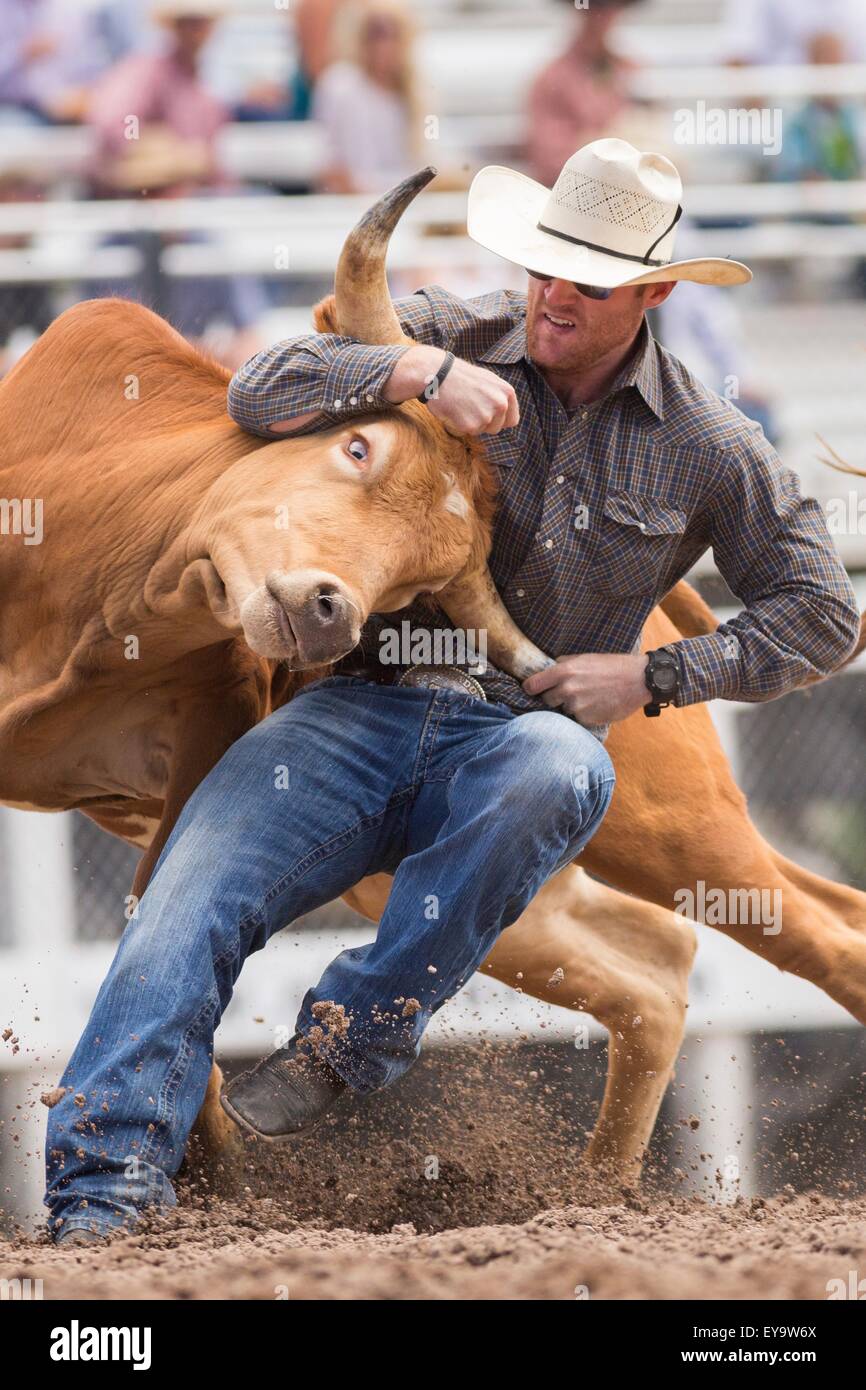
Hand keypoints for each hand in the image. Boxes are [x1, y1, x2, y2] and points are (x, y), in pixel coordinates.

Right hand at [385, 346, 518, 434]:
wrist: (439, 373)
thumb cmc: (461, 376)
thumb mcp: (488, 381)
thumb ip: (499, 397)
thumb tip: (504, 412)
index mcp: (507, 393)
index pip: (512, 421)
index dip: (499, 421)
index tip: (487, 415)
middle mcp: (501, 405)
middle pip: (496, 428)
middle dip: (484, 423)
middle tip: (469, 406)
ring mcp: (487, 416)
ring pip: (481, 431)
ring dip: (471, 423)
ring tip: (462, 405)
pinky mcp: (472, 425)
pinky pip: (467, 432)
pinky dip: (459, 425)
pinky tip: (454, 409)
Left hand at [523, 652, 648, 725]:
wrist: (639, 680)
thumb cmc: (613, 666)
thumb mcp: (586, 657)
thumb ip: (564, 663)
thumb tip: (549, 667)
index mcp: (564, 671)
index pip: (532, 685)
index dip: (531, 688)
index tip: (532, 690)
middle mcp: (567, 689)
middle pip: (547, 700)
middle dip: (555, 697)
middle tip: (571, 692)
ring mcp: (577, 706)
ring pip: (564, 710)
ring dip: (572, 706)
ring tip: (590, 697)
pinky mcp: (587, 719)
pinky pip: (578, 718)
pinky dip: (584, 714)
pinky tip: (597, 705)